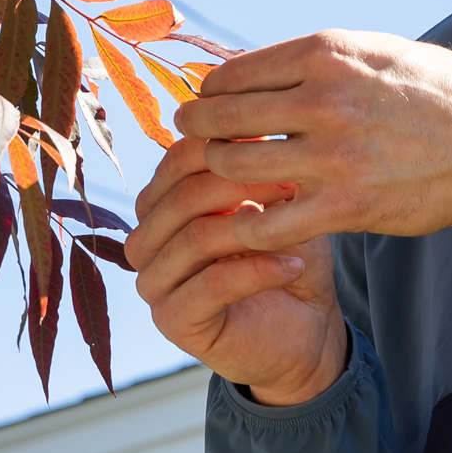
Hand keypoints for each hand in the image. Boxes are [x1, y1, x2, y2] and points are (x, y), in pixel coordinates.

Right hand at [125, 144, 346, 405]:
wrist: (305, 331)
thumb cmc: (288, 259)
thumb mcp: (277, 205)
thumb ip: (256, 168)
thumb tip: (254, 120)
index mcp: (161, 205)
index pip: (177, 160)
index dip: (228, 147)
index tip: (281, 145)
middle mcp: (146, 241)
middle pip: (182, 197)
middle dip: (242, 184)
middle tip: (295, 183)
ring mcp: (153, 283)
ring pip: (194, 238)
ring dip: (252, 228)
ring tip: (296, 222)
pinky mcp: (172, 321)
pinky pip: (210, 284)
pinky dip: (257, 270)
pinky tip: (292, 264)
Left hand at [127, 32, 451, 405]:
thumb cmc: (435, 94)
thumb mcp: (374, 52)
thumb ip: (315, 60)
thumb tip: (251, 69)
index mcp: (327, 54)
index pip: (234, 73)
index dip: (210, 91)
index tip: (206, 102)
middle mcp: (323, 100)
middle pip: (223, 117)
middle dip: (198, 127)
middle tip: (189, 135)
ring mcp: (331, 156)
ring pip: (234, 166)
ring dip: (218, 170)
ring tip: (221, 172)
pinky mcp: (344, 206)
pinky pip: (266, 222)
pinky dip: (245, 223)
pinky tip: (245, 218)